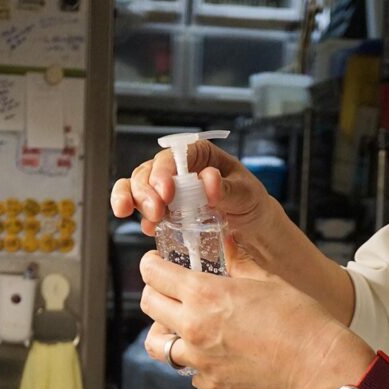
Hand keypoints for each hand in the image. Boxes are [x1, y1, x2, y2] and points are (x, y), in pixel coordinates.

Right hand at [110, 140, 281, 259]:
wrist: (253, 234)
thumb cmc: (251, 206)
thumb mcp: (247, 195)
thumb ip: (228, 188)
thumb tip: (207, 178)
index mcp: (200, 156)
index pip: (175, 155)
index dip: (164, 170)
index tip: (167, 191)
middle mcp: (179, 170)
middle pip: (149, 171)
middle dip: (146, 190)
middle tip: (156, 211)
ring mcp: (168, 192)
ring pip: (138, 188)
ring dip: (135, 201)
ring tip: (148, 219)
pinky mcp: (164, 214)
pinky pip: (142, 211)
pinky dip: (139, 218)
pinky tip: (149, 229)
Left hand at [140, 244, 371, 388]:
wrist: (315, 362)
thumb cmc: (298, 318)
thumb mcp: (264, 278)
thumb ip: (237, 260)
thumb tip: (228, 242)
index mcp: (204, 294)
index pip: (153, 273)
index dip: (152, 263)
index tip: (158, 262)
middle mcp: (193, 327)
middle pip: (149, 304)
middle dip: (156, 291)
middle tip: (170, 289)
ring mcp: (199, 359)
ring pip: (158, 344)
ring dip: (164, 331)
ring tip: (182, 325)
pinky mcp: (211, 382)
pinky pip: (188, 370)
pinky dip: (194, 360)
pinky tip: (212, 350)